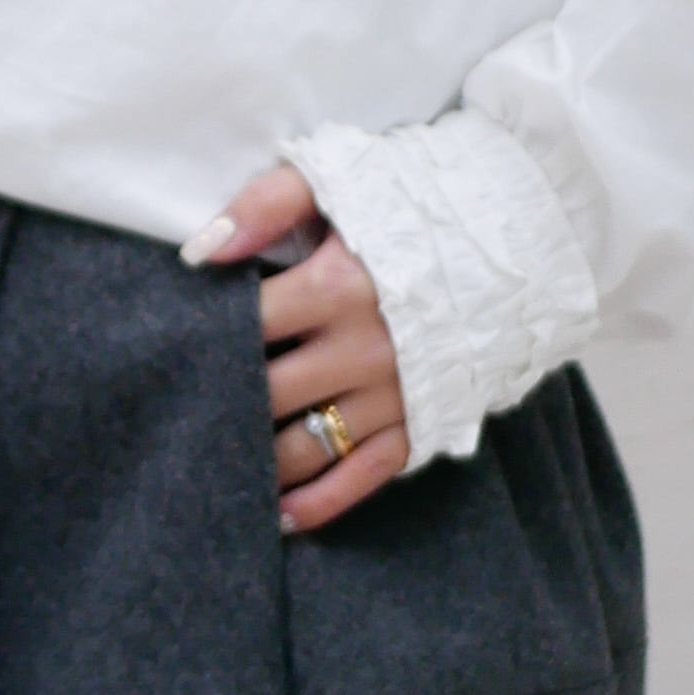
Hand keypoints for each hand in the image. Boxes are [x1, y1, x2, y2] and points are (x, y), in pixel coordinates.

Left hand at [184, 161, 410, 530]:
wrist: (521, 233)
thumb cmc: (419, 203)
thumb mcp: (344, 180)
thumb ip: (267, 205)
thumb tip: (200, 251)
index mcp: (339, 285)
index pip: (247, 324)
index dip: (203, 336)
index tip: (172, 344)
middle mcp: (365, 349)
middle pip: (265, 393)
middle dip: (218, 401)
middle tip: (175, 408)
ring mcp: (394, 395)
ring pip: (304, 447)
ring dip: (256, 461)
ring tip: (213, 461)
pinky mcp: (421, 424)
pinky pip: (360, 477)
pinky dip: (316, 503)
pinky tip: (277, 514)